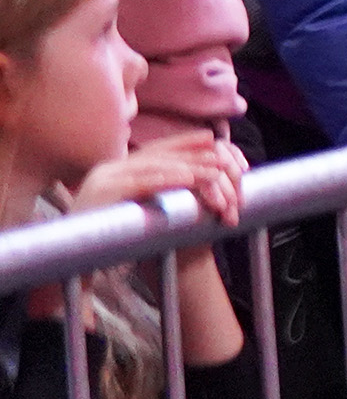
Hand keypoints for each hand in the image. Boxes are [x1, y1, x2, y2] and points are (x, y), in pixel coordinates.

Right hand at [71, 130, 243, 228]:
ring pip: (153, 166)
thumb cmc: (107, 238)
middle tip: (222, 155)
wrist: (72, 260)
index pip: (154, 151)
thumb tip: (188, 180)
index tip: (212, 138)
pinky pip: (139, 182)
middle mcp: (108, 169)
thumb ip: (151, 192)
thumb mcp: (132, 208)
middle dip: (192, 154)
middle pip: (158, 156)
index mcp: (115, 170)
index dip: (184, 143)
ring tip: (214, 168)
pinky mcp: (102, 193)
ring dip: (187, 167)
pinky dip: (166, 179)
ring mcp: (104, 179)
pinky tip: (188, 178)